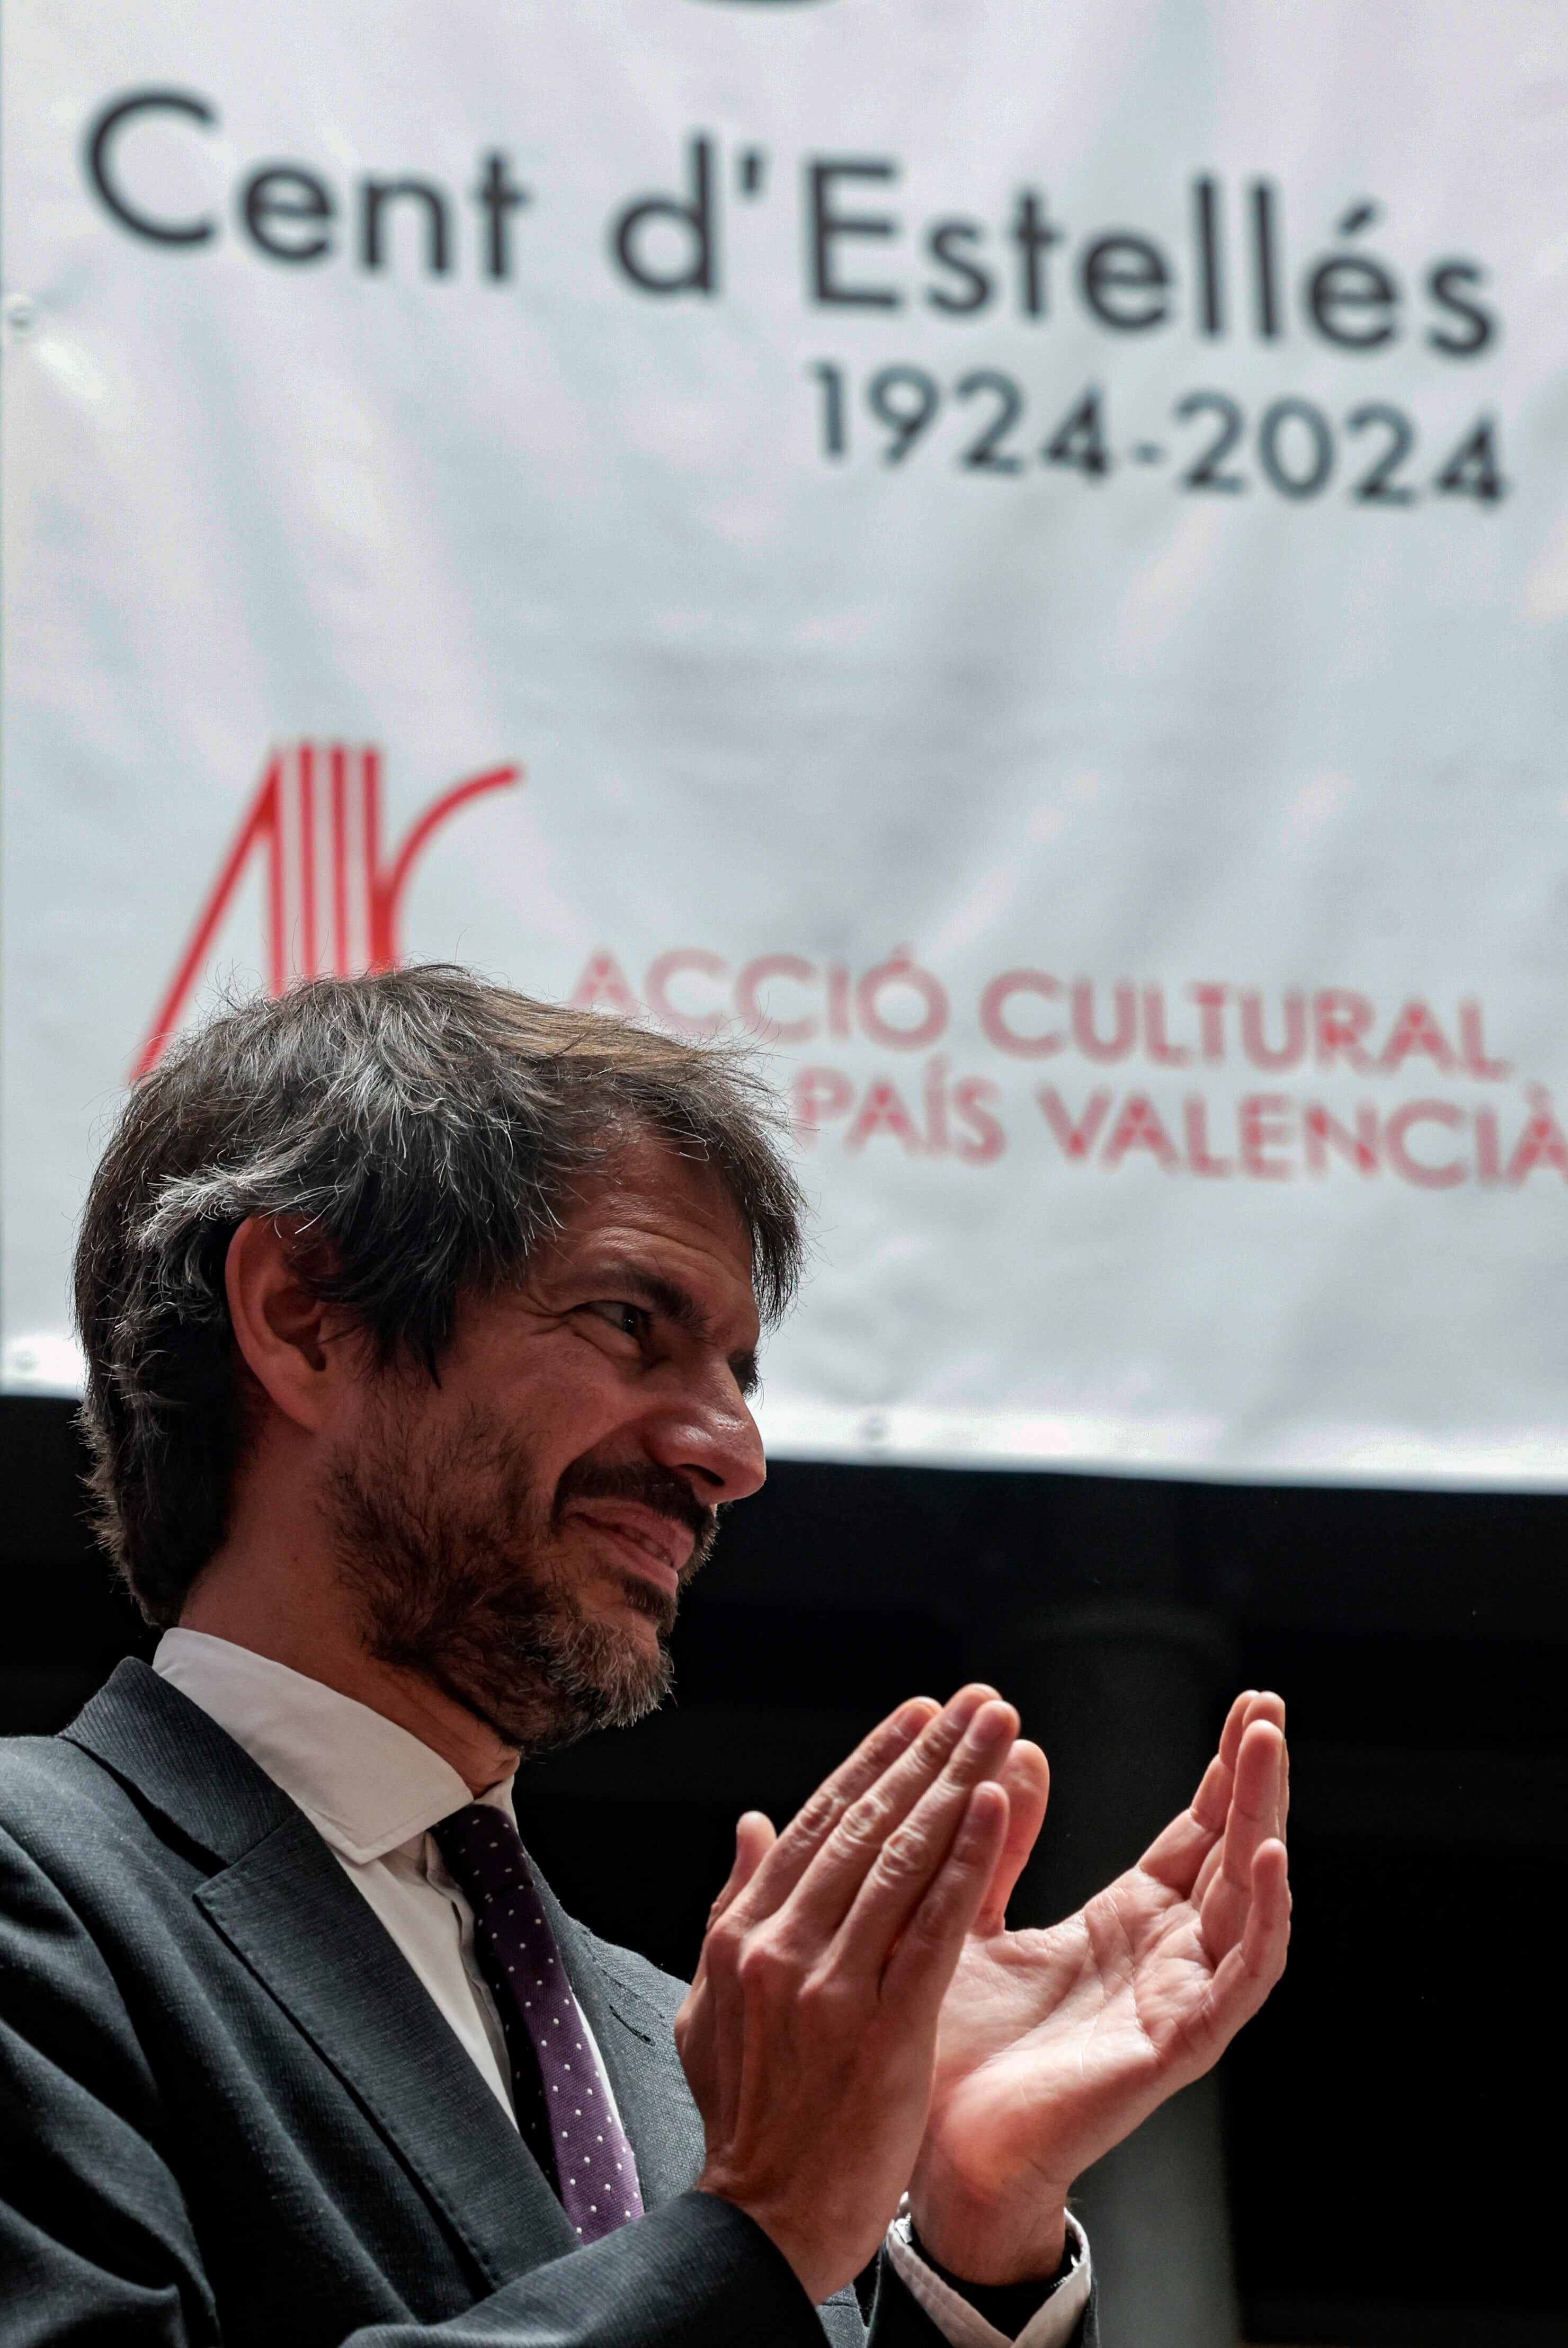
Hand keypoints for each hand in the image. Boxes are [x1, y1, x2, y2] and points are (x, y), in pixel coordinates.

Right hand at [675, 1685, 1019, 2304]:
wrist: (762, 2225)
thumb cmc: (747, 2120)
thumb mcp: (710, 2007)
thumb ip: (730, 1909)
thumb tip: (750, 1824)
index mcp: (744, 1936)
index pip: (816, 1821)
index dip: (873, 1759)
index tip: (918, 1712)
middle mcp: (782, 1948)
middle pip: (865, 1825)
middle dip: (927, 1752)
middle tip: (975, 1700)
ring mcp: (829, 1987)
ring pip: (901, 1859)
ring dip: (955, 1782)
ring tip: (997, 1728)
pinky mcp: (881, 2030)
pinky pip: (931, 1925)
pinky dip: (964, 1859)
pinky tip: (995, 1804)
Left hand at [909, 1690, 1290, 2283]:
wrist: (934, 2151)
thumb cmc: (950, 2046)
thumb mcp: (969, 1913)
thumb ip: (1001, 1840)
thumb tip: (1027, 1750)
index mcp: (1124, 1927)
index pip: (1196, 1836)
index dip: (1221, 1774)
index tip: (1245, 1706)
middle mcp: (1164, 1959)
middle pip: (1232, 1854)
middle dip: (1254, 1780)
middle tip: (1267, 1705)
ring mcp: (1178, 2001)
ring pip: (1249, 1900)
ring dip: (1264, 1822)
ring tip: (1268, 1747)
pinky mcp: (1178, 2046)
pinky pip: (1241, 1978)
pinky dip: (1264, 1917)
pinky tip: (1268, 1858)